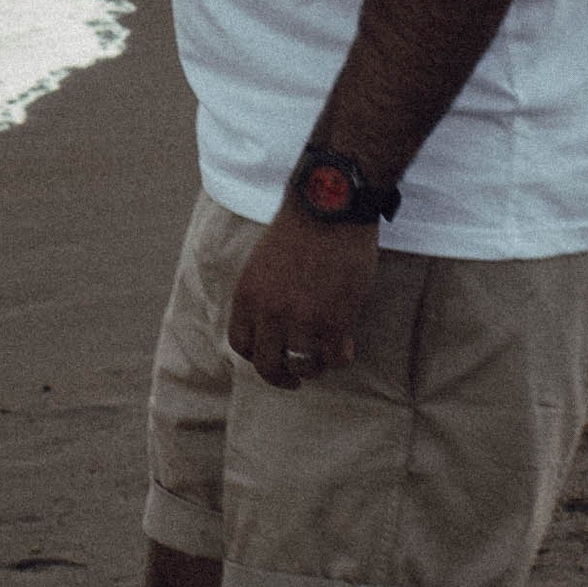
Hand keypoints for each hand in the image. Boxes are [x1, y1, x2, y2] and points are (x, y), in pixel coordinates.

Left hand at [225, 207, 379, 391]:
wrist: (329, 207)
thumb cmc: (300, 228)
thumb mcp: (262, 263)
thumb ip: (262, 297)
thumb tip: (272, 330)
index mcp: (247, 295)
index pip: (241, 344)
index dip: (256, 356)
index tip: (271, 359)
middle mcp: (270, 313)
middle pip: (268, 365)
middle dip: (282, 377)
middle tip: (295, 379)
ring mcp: (303, 320)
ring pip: (303, 366)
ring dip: (315, 365)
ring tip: (325, 354)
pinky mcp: (335, 321)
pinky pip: (335, 359)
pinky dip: (340, 357)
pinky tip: (346, 344)